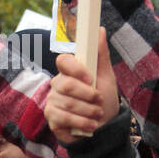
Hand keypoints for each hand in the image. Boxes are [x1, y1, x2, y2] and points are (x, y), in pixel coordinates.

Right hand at [46, 28, 118, 144]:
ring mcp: (53, 101)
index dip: (76, 69)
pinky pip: (63, 118)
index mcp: (70, 72)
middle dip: (87, 95)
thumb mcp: (106, 77)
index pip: (63, 61)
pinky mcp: (52, 118)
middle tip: (99, 101)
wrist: (104, 128)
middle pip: (65, 84)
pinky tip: (90, 126)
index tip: (90, 79)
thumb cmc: (104, 101)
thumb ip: (101, 55)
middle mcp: (58, 84)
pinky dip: (82, 123)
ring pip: (67, 103)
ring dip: (89, 111)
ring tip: (97, 115)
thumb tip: (100, 29)